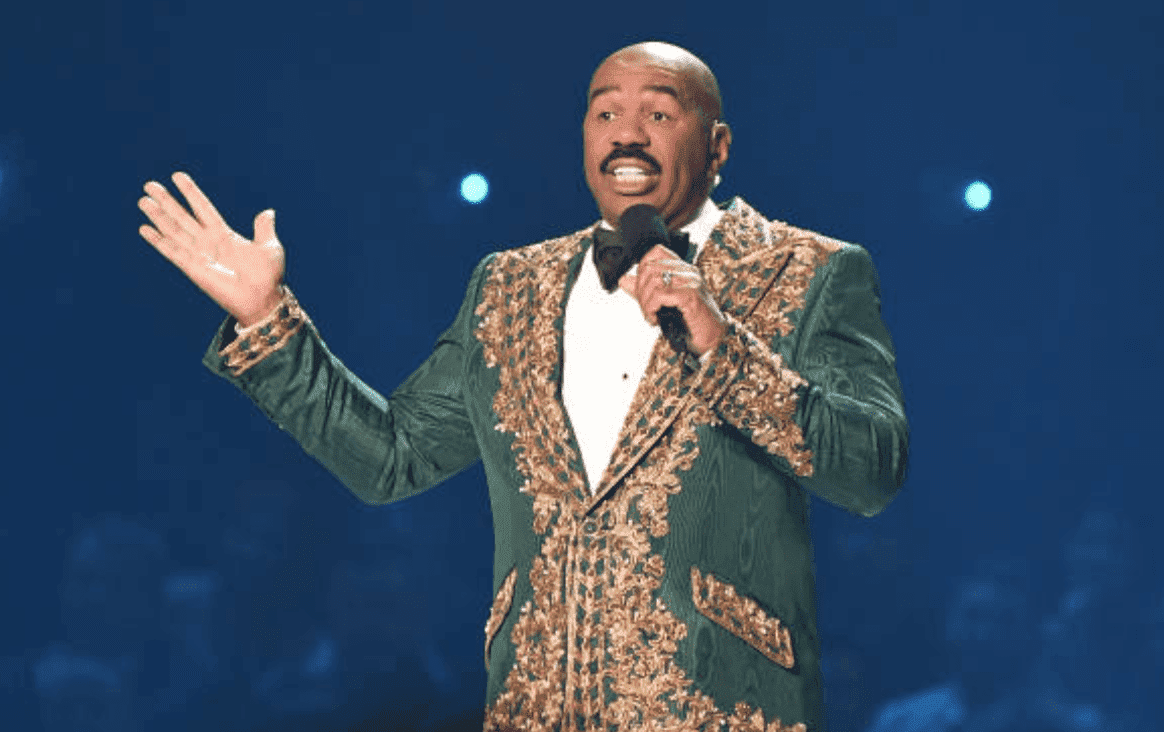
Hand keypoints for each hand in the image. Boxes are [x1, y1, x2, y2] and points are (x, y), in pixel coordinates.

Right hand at [137, 172, 284, 326]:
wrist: (264, 300)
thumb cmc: (268, 277)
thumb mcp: (270, 247)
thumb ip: (264, 229)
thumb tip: (268, 212)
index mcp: (225, 235)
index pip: (203, 208)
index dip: (191, 193)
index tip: (177, 176)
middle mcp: (208, 243)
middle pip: (182, 217)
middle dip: (166, 201)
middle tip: (149, 185)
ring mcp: (199, 255)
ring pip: (174, 230)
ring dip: (158, 216)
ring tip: (143, 200)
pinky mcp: (193, 269)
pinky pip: (172, 251)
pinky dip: (158, 240)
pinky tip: (145, 229)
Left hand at [618, 244, 727, 356]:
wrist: (712, 339)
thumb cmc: (691, 322)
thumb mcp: (663, 303)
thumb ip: (644, 290)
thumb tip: (624, 280)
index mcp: (683, 269)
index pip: (656, 252)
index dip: (642, 268)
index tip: (641, 288)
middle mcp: (688, 271)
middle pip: (650, 268)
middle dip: (640, 291)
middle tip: (645, 308)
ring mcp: (690, 282)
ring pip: (653, 282)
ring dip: (645, 302)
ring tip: (651, 315)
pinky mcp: (690, 296)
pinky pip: (660, 295)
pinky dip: (652, 309)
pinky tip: (656, 319)